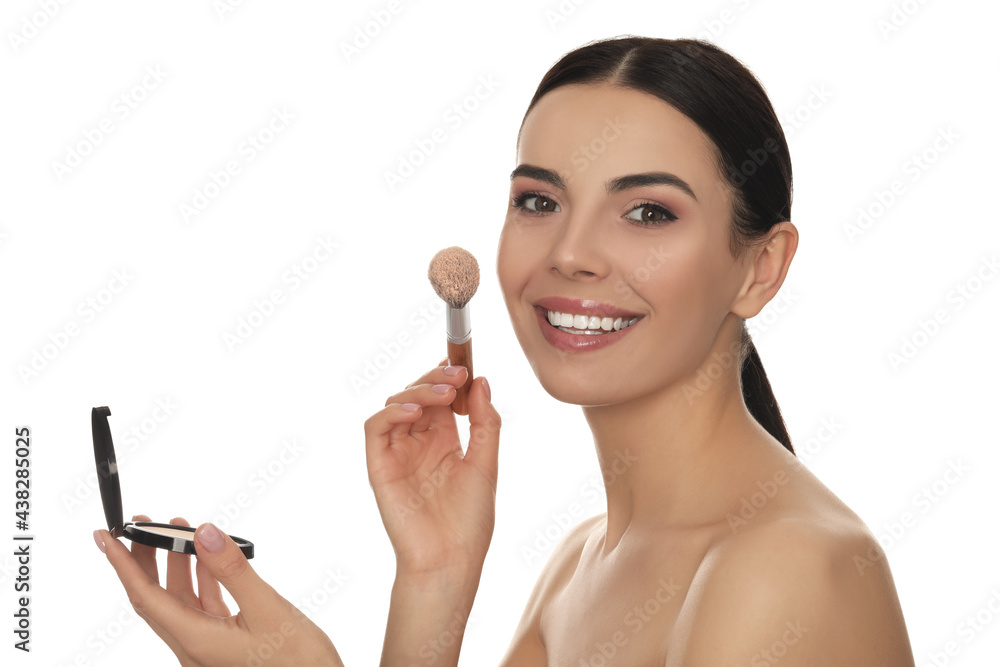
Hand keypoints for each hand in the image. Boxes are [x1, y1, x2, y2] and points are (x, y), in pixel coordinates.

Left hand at [95, 515, 343, 666]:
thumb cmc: (299, 662)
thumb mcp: (268, 609)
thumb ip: (233, 570)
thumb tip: (204, 534)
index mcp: (197, 642)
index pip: (146, 597)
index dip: (122, 565)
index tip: (105, 537)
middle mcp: (195, 647)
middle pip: (156, 598)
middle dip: (144, 559)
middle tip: (142, 524)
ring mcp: (208, 647)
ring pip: (179, 601)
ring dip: (176, 565)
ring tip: (179, 530)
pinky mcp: (225, 643)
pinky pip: (202, 606)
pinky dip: (201, 579)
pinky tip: (208, 560)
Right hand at [365, 359, 501, 577]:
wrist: (450, 560)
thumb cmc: (469, 520)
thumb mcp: (486, 464)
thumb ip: (485, 423)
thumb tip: (481, 381)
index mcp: (443, 441)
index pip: (441, 397)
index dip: (449, 376)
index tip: (465, 361)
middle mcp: (418, 443)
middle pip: (418, 395)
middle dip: (436, 379)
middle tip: (457, 375)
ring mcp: (397, 453)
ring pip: (396, 404)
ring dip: (418, 391)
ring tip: (445, 392)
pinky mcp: (379, 465)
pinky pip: (375, 428)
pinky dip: (391, 412)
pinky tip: (413, 412)